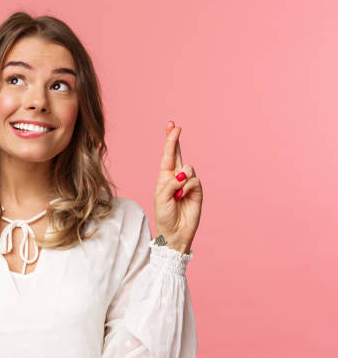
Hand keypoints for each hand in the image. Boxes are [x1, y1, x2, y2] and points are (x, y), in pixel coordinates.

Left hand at [153, 121, 202, 253]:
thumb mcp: (161, 196)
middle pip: (177, 154)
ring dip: (181, 179)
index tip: (172, 126)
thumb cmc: (164, 215)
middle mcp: (176, 177)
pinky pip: (194, 180)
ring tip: (177, 194)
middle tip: (175, 125)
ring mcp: (187, 183)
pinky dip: (188, 187)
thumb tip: (184, 173)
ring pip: (188, 168)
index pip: (167, 155)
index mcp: (164, 177)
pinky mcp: (197, 191)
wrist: (174, 232)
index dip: (170, 140)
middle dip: (175, 139)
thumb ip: (171, 182)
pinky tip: (183, 197)